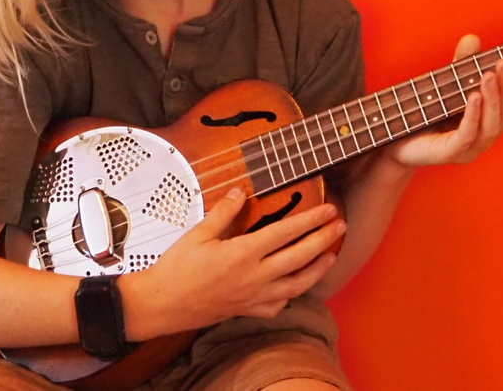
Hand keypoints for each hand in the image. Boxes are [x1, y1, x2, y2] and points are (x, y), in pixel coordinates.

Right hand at [121, 188, 345, 338]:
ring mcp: (253, 297)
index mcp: (243, 254)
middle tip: (340, 225)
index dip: (310, 219)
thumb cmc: (177, 268)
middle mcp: (254, 277)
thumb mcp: (198, 233)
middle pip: (299, 257)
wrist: (162, 305)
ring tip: (331, 255)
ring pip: (297, 285)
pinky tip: (298, 284)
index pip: (285, 232)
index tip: (328, 209)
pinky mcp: (248, 310)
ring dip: (317, 269)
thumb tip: (239, 192)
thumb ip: (223, 212)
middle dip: (323, 240)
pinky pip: (279, 305)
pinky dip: (292, 294)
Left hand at [383, 34, 502, 166]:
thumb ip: (461, 65)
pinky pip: (467, 135)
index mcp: (488, 125)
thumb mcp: (446, 85)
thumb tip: (472, 38)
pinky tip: (474, 96)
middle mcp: (484, 139)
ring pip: (491, 126)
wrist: (394, 141)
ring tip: (489, 75)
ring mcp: (469, 150)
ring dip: (494, 98)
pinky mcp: (450, 154)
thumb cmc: (424, 114)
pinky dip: (473, 115)